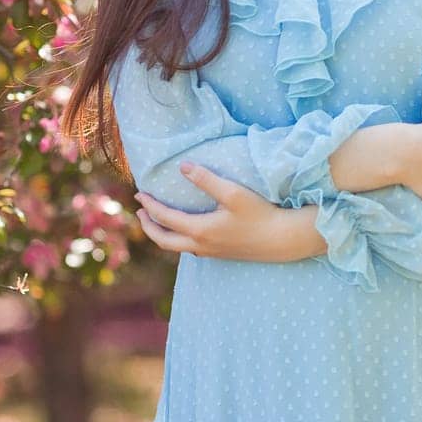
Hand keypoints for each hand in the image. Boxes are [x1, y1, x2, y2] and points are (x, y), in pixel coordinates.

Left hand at [133, 163, 323, 262]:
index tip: (139, 194)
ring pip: (176, 247)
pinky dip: (178, 238)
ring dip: (162, 234)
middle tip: (139, 212)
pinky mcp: (221, 254)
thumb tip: (183, 167)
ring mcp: (211, 253)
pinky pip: (189, 249)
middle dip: (148, 226)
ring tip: (157, 220)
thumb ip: (206, 180)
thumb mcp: (233, 192)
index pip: (165, 219)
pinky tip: (185, 229)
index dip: (149, 206)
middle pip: (164, 241)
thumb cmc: (260, 214)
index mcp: (200, 231)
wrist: (282, 240)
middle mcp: (201, 246)